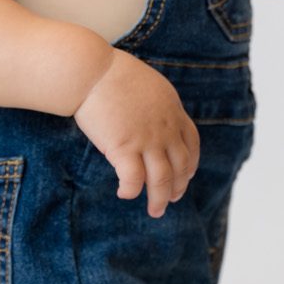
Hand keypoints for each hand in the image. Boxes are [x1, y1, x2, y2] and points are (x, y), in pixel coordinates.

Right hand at [73, 50, 200, 217]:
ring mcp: (146, 140)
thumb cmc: (110, 73)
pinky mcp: (124, 149)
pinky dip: (131, 191)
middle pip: (181, 165)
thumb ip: (154, 105)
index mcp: (172, 110)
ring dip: (160, 199)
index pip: (192, 142)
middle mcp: (165, 128)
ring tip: (156, 211)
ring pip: (162, 179)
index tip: (188, 175)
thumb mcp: (147, 84)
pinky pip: (134, 180)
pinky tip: (125, 194)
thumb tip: (148, 117)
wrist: (92, 71)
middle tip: (172, 199)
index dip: (191, 162)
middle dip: (178, 186)